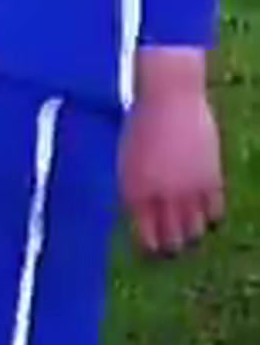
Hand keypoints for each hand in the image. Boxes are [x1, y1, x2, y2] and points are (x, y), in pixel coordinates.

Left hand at [119, 48, 224, 254]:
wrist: (169, 95)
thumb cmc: (142, 121)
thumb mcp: (128, 158)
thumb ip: (136, 188)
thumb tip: (143, 215)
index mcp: (134, 191)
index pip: (145, 237)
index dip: (151, 247)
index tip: (153, 248)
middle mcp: (160, 196)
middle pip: (172, 241)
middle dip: (172, 247)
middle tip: (173, 246)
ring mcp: (188, 190)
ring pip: (195, 232)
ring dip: (192, 234)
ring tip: (190, 230)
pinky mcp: (211, 180)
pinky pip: (215, 213)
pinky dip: (211, 216)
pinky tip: (205, 210)